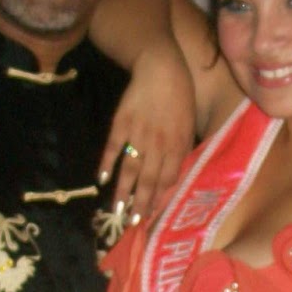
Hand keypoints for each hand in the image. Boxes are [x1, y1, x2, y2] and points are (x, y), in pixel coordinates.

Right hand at [97, 44, 195, 222]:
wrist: (161, 68)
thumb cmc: (180, 97)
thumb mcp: (189, 124)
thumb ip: (181, 150)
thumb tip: (174, 177)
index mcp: (179, 144)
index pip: (169, 179)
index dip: (161, 199)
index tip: (154, 216)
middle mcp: (159, 143)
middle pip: (150, 179)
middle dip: (142, 202)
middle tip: (133, 222)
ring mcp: (139, 133)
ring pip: (131, 168)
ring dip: (123, 191)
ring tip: (116, 210)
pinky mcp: (122, 122)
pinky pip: (114, 146)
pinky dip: (107, 163)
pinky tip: (102, 179)